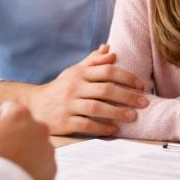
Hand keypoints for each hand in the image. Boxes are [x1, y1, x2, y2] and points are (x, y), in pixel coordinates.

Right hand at [0, 99, 55, 179]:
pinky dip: (27, 164)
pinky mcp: (52, 168)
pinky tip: (12, 171)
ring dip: (16, 149)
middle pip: (16, 126)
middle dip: (2, 134)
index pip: (0, 109)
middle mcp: (39, 128)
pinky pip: (38, 161)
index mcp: (19, 113)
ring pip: (28, 143)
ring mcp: (48, 149)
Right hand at [26, 45, 148, 135]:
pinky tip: (114, 129)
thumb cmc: (61, 88)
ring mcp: (68, 105)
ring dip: (117, 113)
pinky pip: (86, 124)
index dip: (126, 77)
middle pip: (105, 90)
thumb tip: (110, 49)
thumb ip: (93, 61)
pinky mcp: (64, 122)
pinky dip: (101, 127)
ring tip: (133, 117)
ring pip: (97, 108)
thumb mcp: (74, 72)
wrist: (35, 106)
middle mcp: (74, 87)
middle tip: (145, 102)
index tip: (141, 85)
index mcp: (79, 73)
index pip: (106, 71)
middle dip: (127, 96)